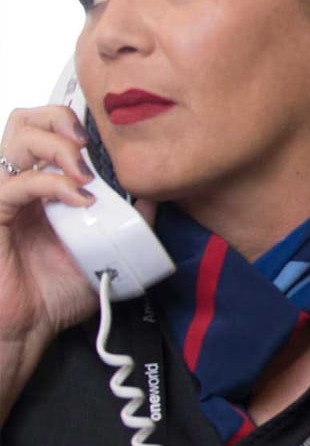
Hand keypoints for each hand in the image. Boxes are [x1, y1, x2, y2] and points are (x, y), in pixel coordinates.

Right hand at [0, 105, 109, 346]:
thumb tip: (158, 190)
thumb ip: (130, 216)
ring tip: (85, 173)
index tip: (109, 137)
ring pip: (18, 137)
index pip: (49, 128)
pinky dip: (52, 184)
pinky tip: (79, 199)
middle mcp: (21, 181)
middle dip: (62, 120)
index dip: (75, 121)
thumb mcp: (107, 248)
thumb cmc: (56, 288)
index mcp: (43, 182)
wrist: (28, 326)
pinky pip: (16, 184)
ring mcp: (5, 195)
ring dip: (59, 146)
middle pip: (28, 120)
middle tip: (90, 145)